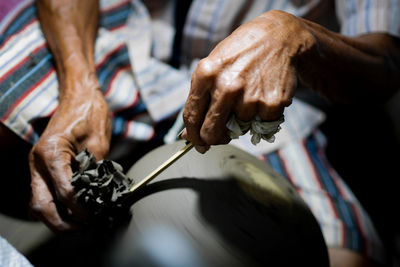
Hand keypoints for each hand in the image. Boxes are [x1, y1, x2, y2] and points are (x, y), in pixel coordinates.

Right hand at [29, 77, 110, 231]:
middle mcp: (37, 160)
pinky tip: (72, 209)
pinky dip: (54, 205)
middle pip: (41, 204)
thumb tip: (98, 197)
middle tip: (82, 227)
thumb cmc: (90, 114)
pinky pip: (42, 192)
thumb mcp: (99, 144)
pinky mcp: (42, 165)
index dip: (79, 208)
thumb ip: (95, 171)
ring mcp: (36, 163)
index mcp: (51, 152)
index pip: (64, 191)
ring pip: (37, 201)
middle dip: (60, 221)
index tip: (93, 216)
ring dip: (55, 216)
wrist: (79, 96)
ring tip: (77, 223)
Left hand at [182, 10, 315, 151]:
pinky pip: (261, 125)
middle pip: (211, 131)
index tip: (197, 143)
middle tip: (221, 136)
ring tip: (250, 95)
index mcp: (206, 74)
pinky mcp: (271, 103)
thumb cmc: (240, 54)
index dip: (193, 135)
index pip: (191, 116)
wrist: (278, 38)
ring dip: (244, 120)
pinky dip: (262, 116)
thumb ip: (200, 99)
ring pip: (239, 128)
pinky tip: (264, 95)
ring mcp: (249, 96)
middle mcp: (226, 86)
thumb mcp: (214, 67)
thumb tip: (188, 135)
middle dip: (214, 139)